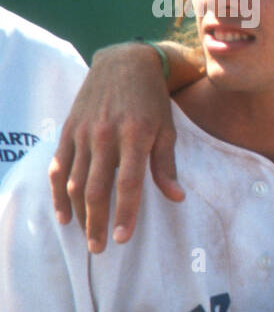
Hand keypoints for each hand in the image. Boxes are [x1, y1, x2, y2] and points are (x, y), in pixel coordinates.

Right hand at [49, 42, 181, 251]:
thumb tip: (176, 198)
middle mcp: (105, 136)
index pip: (128, 184)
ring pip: (74, 182)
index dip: (125, 213)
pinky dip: (58, 193)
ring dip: (78, 213)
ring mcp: (83, 133)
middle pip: (95, 189)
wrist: (124, 64)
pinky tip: (63, 215)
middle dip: (97, 222)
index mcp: (135, 136)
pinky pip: (58, 167)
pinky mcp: (68, 131)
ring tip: (87, 237)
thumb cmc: (152, 101)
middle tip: (101, 248)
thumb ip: (167, 165)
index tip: (123, 238)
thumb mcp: (167, 130)